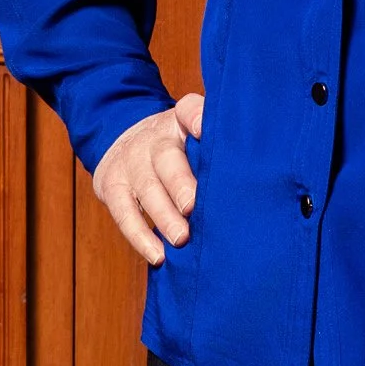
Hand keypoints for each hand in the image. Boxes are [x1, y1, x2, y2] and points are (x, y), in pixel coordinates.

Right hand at [92, 93, 204, 264]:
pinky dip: (139, 236)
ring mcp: (129, 162)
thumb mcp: (190, 136)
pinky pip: (123, 213)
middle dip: (180, 183)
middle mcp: (152, 139)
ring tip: (181, 238)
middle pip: (166, 157)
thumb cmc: (174, 149)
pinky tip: (158, 255)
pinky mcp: (110, 185)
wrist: (122, 141)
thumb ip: (216, 149)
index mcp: (178, 123)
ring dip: (163, 215)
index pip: (187, 110)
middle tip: (193, 206)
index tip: (202, 129)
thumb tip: (254, 178)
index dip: (196, 116)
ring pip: (146, 188)